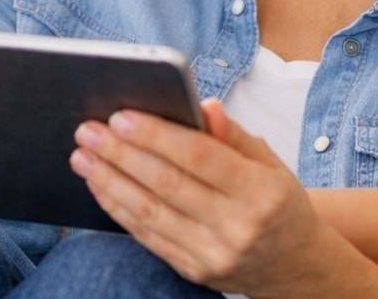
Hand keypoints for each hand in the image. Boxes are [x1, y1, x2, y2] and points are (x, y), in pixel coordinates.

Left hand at [69, 99, 342, 296]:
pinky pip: (148, 238)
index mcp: (262, 191)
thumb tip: (204, 105)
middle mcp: (238, 227)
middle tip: (88, 130)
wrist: (295, 266)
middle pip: (168, 184)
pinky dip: (119, 210)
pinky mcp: (194, 272)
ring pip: (150, 213)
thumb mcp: (270, 162)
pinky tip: (100, 186)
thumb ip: (233, 134)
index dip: (158, 135)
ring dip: (110, 181)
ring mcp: (213, 255)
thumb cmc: (279, 201)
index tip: (121, 115)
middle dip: (121, 154)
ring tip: (82, 156)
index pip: (201, 157)